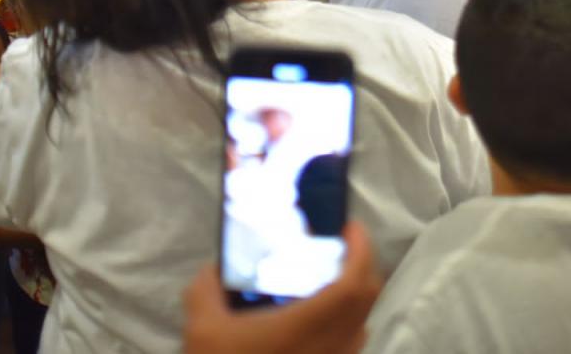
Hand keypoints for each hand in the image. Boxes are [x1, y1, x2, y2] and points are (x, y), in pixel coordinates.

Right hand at [184, 223, 381, 353]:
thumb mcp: (202, 328)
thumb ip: (208, 288)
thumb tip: (216, 268)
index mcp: (309, 326)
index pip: (356, 283)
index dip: (362, 250)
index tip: (350, 228)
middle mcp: (332, 345)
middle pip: (368, 298)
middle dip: (362, 264)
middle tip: (340, 246)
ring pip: (362, 321)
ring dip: (355, 293)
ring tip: (328, 276)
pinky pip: (351, 342)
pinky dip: (345, 319)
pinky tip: (315, 315)